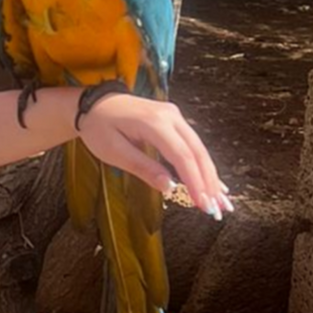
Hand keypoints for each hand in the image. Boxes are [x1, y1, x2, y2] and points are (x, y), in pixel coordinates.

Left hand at [76, 93, 234, 219]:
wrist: (92, 104)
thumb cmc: (98, 127)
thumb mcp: (113, 151)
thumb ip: (142, 167)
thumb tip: (169, 187)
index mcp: (154, 121)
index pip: (182, 155)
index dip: (195, 181)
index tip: (203, 203)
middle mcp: (170, 115)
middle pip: (197, 151)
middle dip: (208, 181)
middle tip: (216, 208)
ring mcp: (174, 115)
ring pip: (198, 148)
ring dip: (209, 175)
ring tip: (219, 200)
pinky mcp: (173, 120)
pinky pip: (192, 144)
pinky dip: (202, 165)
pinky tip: (213, 182)